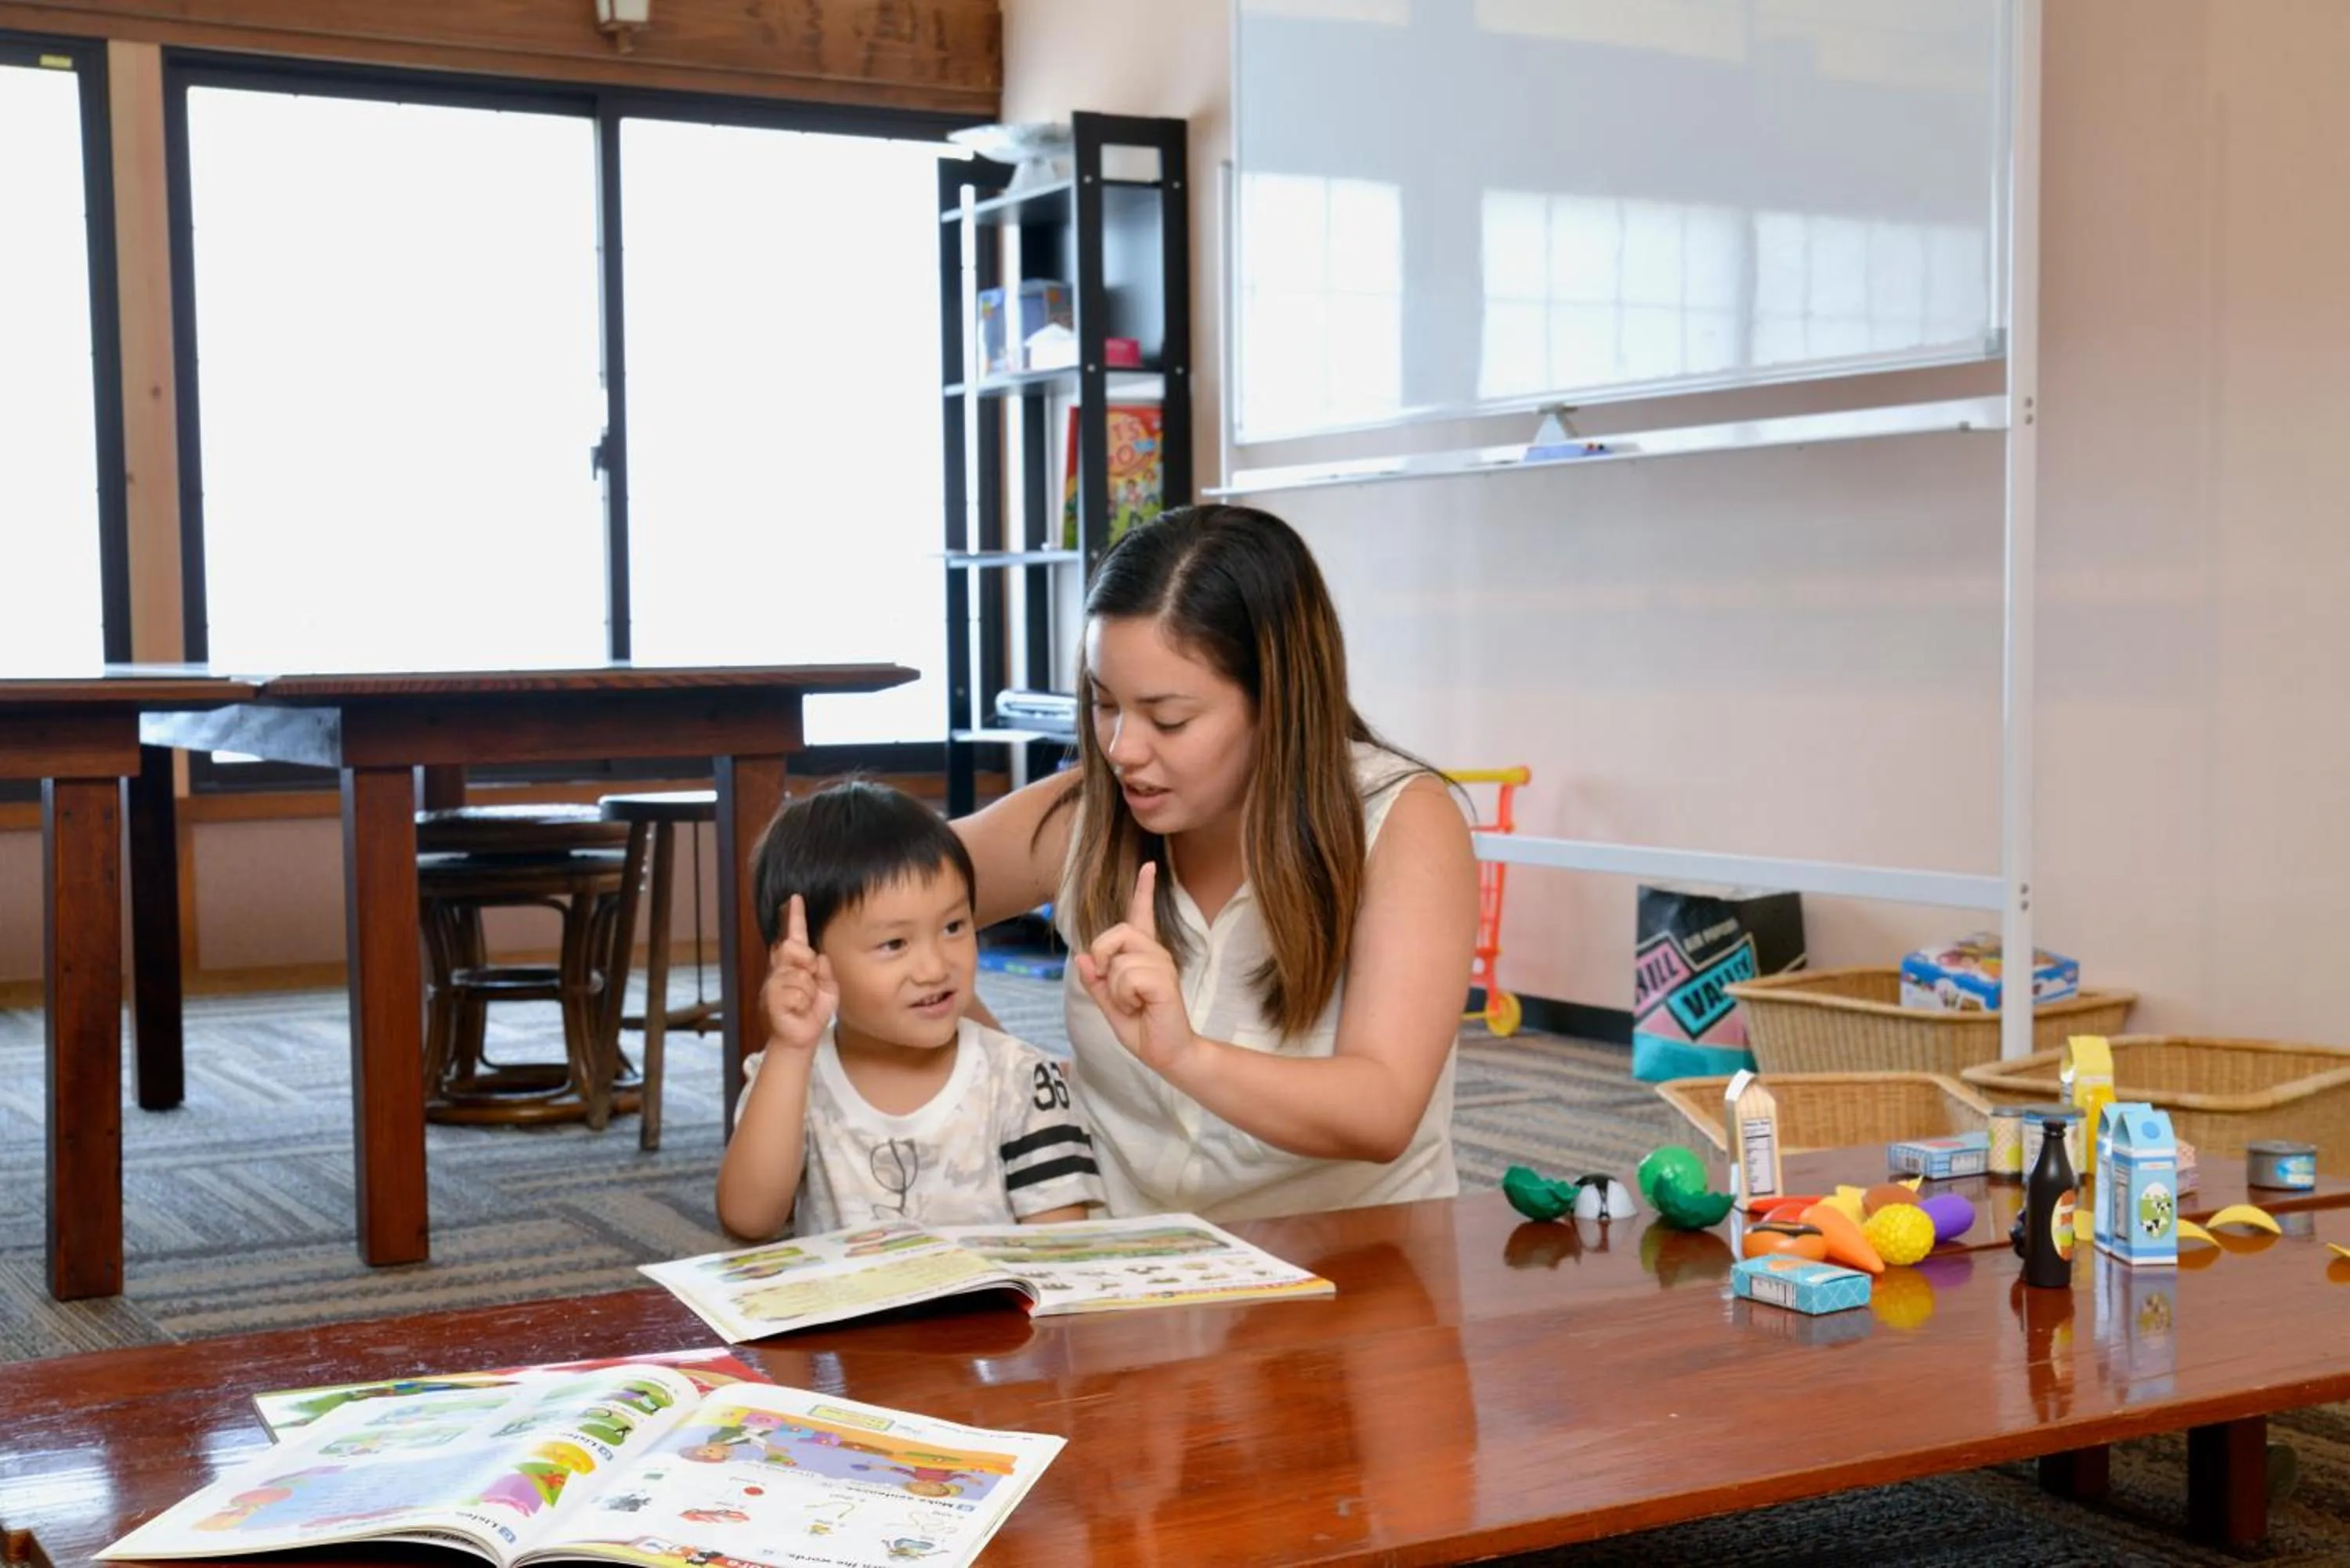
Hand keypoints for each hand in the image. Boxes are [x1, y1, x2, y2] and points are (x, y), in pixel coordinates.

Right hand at [760, 894, 836, 1053]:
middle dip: (805, 961)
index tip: (796, 898)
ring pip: (798, 975)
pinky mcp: (771, 1000)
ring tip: (804, 1003)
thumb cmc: (813, 1011)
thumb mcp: (828, 988)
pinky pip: (795, 993)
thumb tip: (817, 956)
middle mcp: (781, 971)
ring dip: (809, 992)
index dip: (795, 918)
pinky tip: (798, 1011)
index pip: (795, 937)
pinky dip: (803, 1003)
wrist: (802, 1037)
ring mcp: (773, 985)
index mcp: (795, 965)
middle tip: (810, 979)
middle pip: (792, 948)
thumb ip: (826, 971)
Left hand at [1073, 861, 1196, 1073]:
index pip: (1141, 915)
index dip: (1144, 889)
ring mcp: (1162, 965)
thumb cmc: (1143, 1028)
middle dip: (1103, 957)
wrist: (1168, 1054)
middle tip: (1113, 986)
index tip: (1150, 865)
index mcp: (1143, 956)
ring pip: (1119, 960)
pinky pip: (1128, 976)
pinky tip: (1140, 1007)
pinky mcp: (1164, 981)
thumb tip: (1082, 958)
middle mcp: (1156, 954)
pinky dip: (1124, 996)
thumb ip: (1096, 983)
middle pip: (1117, 932)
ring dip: (1115, 988)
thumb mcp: (1110, 1005)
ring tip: (1133, 1004)